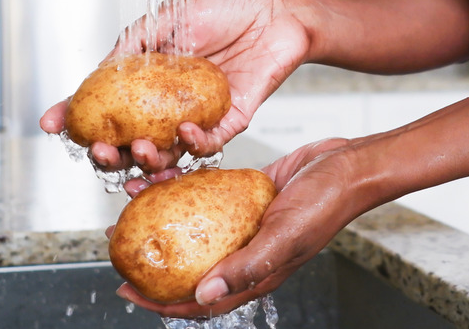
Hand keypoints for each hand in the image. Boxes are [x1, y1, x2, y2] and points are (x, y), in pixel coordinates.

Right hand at [40, 0, 310, 171]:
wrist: (276, 10)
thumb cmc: (226, 6)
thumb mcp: (169, 16)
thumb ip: (134, 44)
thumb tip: (99, 70)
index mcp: (149, 76)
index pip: (106, 102)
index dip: (78, 115)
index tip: (53, 125)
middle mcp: (169, 102)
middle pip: (132, 140)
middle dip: (110, 153)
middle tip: (101, 152)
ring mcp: (196, 115)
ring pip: (166, 153)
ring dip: (149, 160)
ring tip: (140, 152)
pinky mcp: (228, 122)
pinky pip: (207, 144)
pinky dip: (193, 144)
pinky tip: (184, 133)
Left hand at [112, 138, 363, 317]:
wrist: (347, 166)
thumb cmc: (325, 204)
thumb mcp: (284, 237)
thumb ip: (246, 267)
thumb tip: (203, 294)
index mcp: (255, 274)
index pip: (202, 300)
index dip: (164, 302)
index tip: (128, 291)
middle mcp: (245, 253)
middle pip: (191, 266)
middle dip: (155, 262)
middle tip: (121, 247)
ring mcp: (244, 225)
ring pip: (194, 230)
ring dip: (164, 220)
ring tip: (132, 207)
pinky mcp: (245, 198)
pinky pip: (206, 199)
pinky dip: (183, 190)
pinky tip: (163, 177)